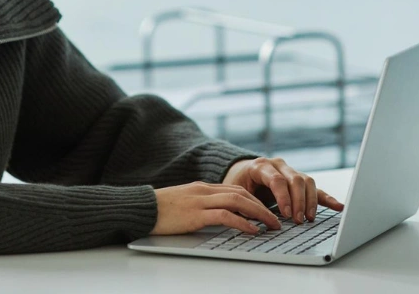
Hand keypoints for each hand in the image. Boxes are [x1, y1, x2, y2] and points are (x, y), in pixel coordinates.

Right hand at [150, 182, 281, 235]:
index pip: (236, 190)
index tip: (267, 211)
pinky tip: (252, 230)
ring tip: (271, 225)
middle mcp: (205, 191)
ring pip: (238, 202)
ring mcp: (200, 201)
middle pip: (242, 194)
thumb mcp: (185, 203)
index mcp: (203, 187)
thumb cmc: (160, 209)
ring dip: (259, 214)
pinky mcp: (196, 214)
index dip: (255, 200)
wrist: (141, 208)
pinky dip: (242, 222)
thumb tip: (221, 216)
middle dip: (262, 207)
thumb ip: (202, 205)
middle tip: (277, 219)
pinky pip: (225, 216)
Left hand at [221, 157, 343, 223]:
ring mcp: (290, 171)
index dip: (283, 197)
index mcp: (260, 166)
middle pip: (295, 180)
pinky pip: (315, 188)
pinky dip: (326, 198)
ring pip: (306, 181)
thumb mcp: (237, 192)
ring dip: (310, 201)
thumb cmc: (237, 184)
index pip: (277, 179)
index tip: (285, 214)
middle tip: (298, 220)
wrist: (240, 173)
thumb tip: (261, 221)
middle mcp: (278, 165)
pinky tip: (337, 206)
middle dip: (298, 201)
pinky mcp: (299, 180)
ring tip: (309, 218)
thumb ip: (249, 203)